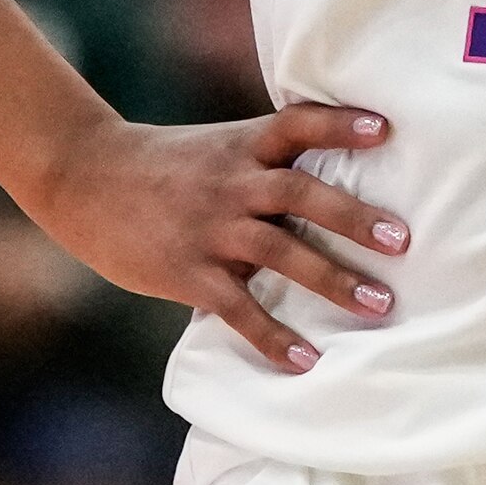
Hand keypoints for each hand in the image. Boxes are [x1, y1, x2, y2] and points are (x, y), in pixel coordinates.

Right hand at [21, 102, 405, 371]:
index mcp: (241, 146)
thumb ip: (264, 168)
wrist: (83, 178)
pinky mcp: (186, 271)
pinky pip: (236, 306)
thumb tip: (332, 196)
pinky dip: (272, 335)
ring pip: (280, 251)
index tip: (385, 129)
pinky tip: (304, 360)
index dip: (339, 124)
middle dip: (354, 217)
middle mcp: (230, 183)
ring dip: (333, 279)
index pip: (296, 124)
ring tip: (378, 306)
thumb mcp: (214, 150)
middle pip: (300, 193)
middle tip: (402, 241)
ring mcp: (209, 227)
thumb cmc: (160, 169)